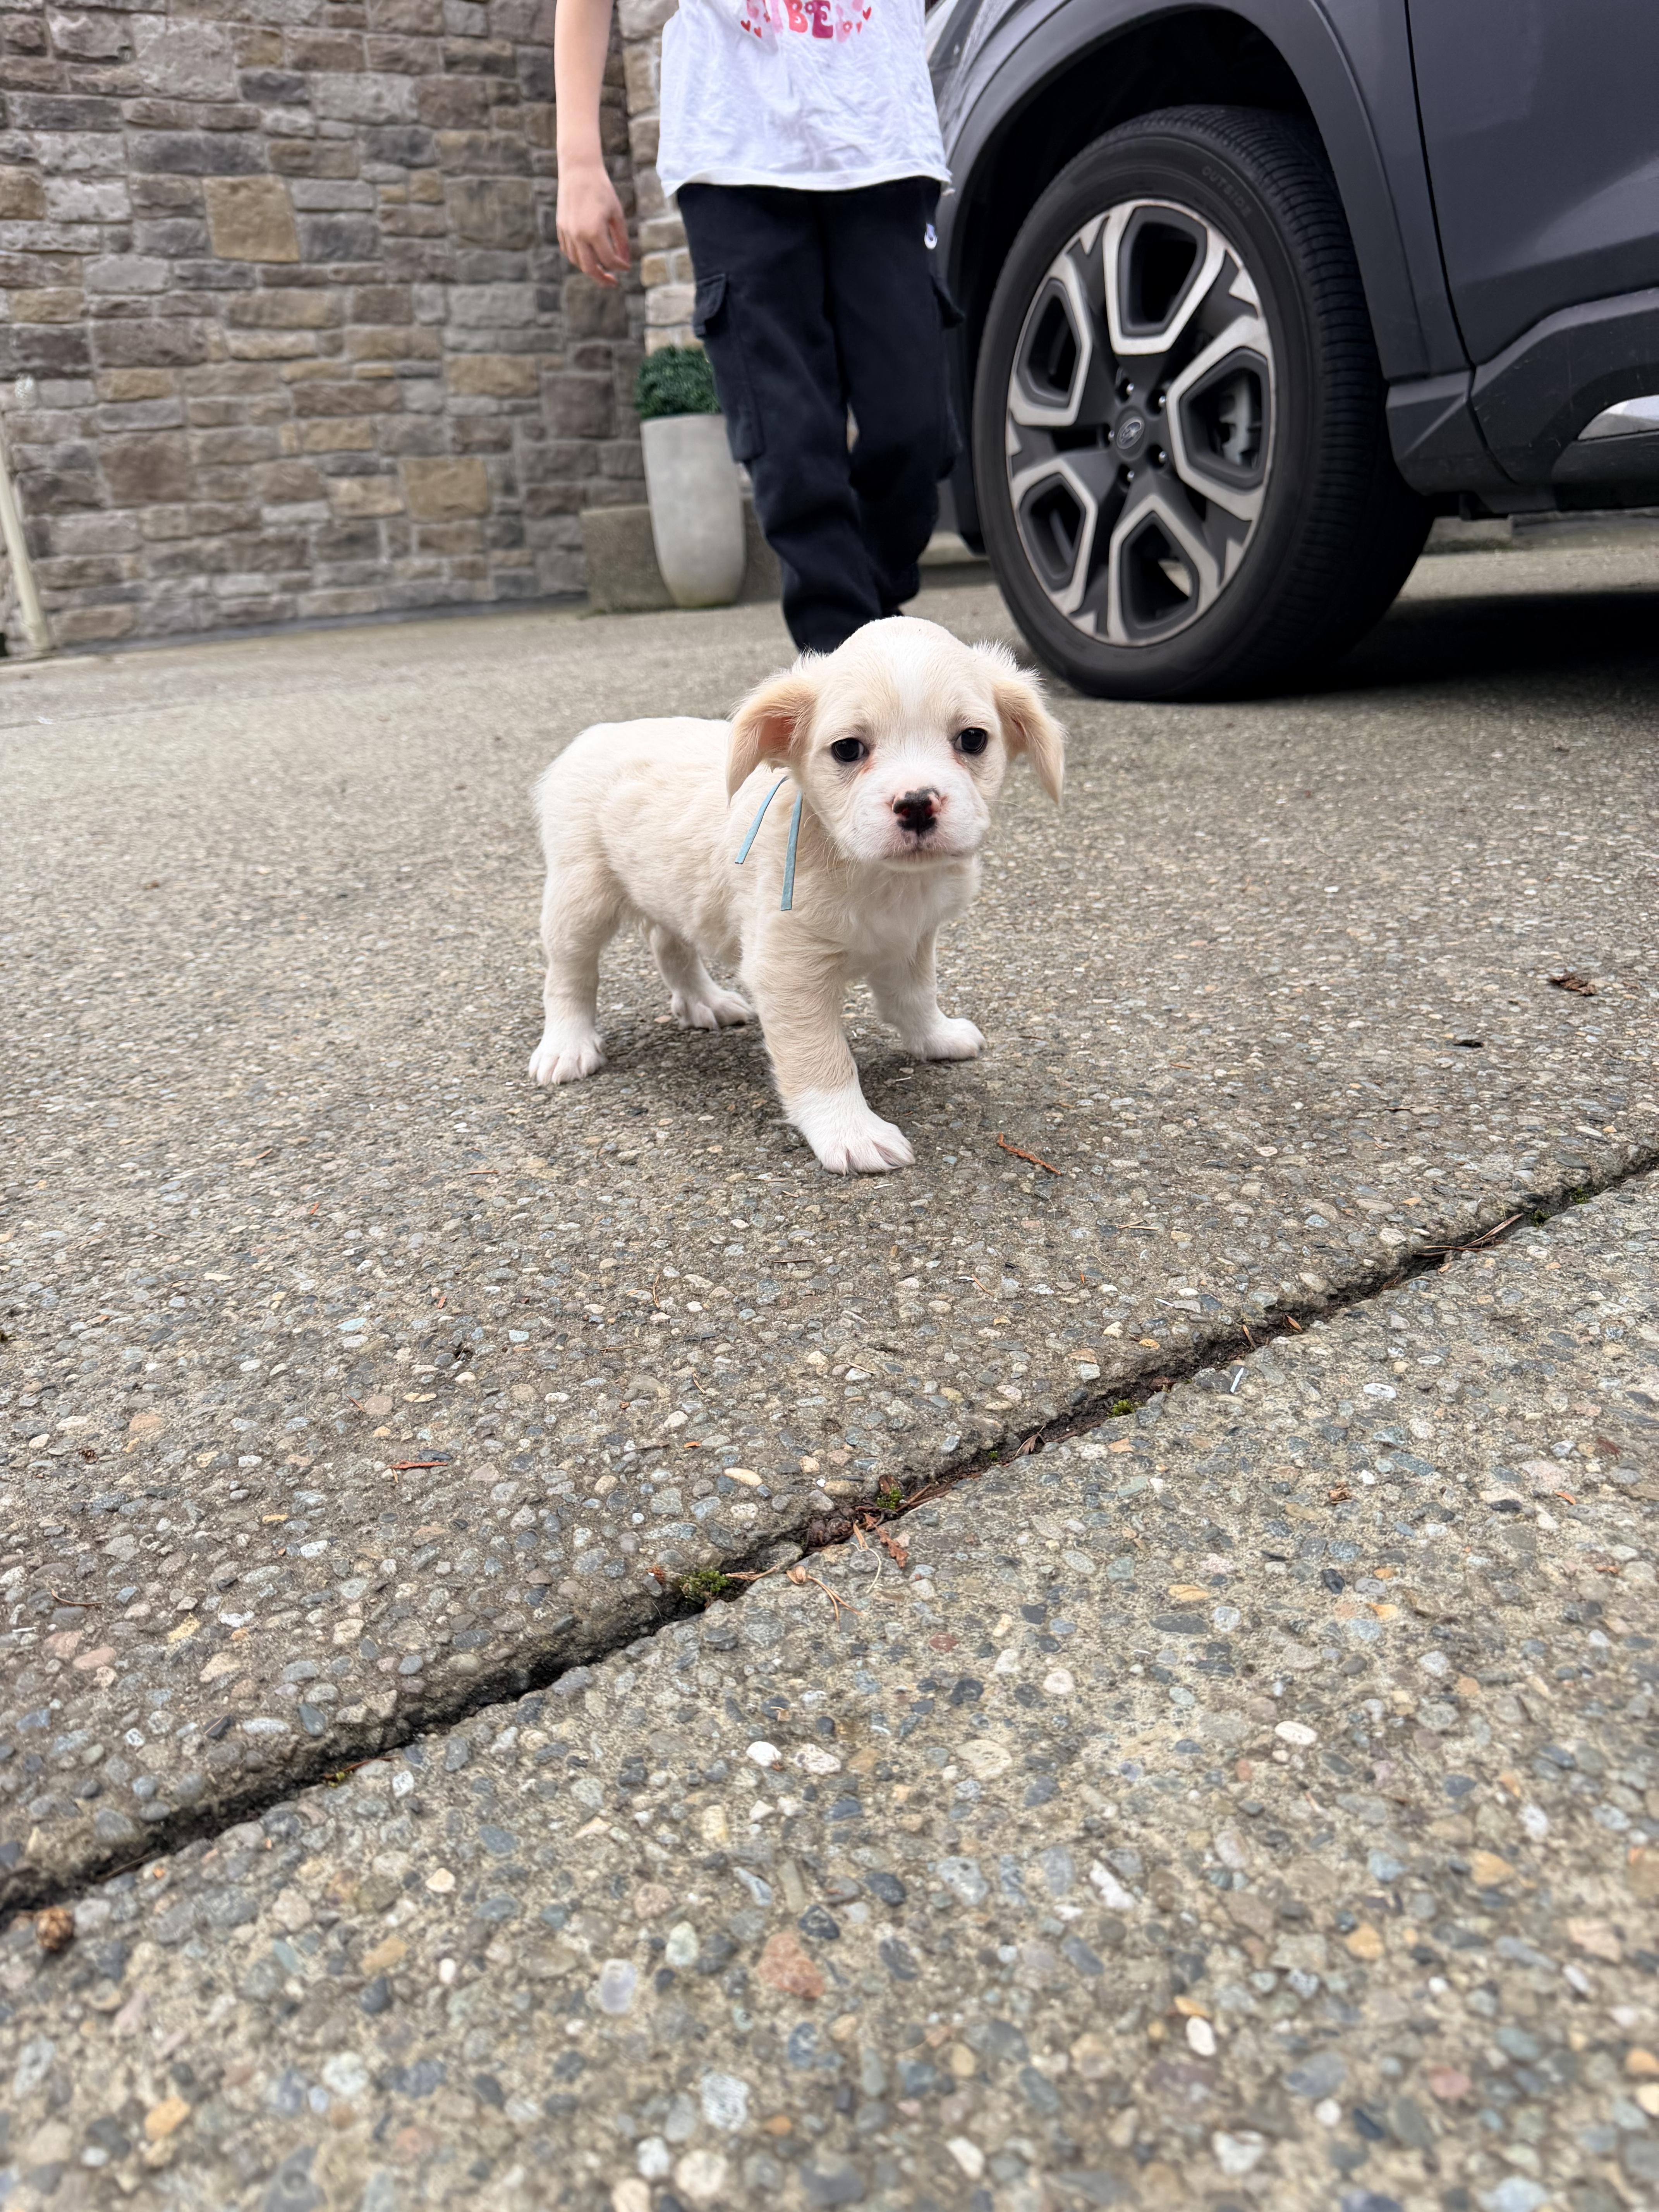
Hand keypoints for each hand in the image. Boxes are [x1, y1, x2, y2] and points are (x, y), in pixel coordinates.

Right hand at [558, 161, 629, 285]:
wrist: (578, 170)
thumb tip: (625, 260)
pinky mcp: (560, 227)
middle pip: (590, 268)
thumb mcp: (616, 214)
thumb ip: (621, 239)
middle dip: (602, 279)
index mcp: (594, 231)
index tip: (626, 267)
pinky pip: (568, 251)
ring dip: (590, 269)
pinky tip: (587, 257)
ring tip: (601, 269)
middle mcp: (578, 235)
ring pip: (577, 261)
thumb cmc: (602, 189)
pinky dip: (578, 258)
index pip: (609, 260)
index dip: (619, 266)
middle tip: (612, 283)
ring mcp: (567, 232)